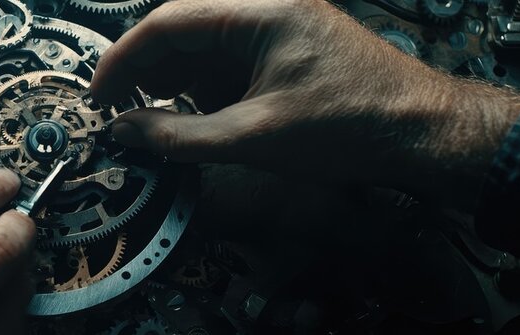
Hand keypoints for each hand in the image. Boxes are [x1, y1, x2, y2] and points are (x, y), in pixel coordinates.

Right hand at [91, 0, 519, 207]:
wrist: (422, 133)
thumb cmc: (351, 126)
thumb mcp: (253, 137)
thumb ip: (179, 135)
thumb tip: (122, 132)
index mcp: (259, 10)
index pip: (167, 21)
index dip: (122, 60)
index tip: (97, 96)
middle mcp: (264, 8)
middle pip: (180, 28)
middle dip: (143, 70)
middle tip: (114, 110)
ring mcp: (274, 27)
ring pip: (200, 46)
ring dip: (170, 81)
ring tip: (147, 118)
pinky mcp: (281, 50)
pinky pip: (225, 61)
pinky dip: (200, 88)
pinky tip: (190, 115)